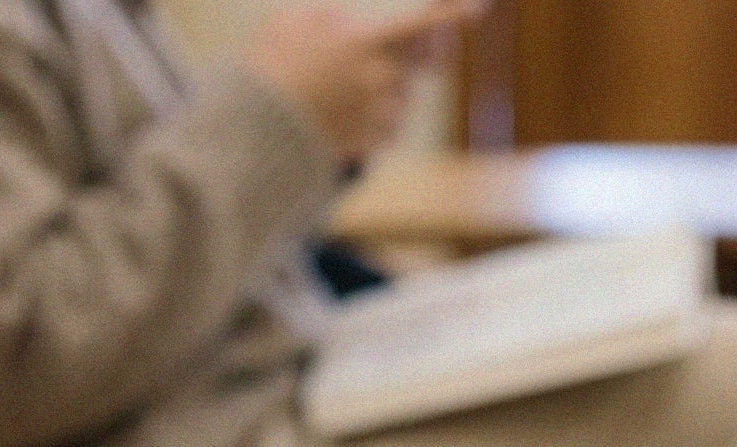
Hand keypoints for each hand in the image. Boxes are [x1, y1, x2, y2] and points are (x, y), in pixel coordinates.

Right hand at [246, 1, 480, 163]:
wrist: (254, 130)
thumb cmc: (267, 68)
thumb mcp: (292, 19)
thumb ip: (330, 13)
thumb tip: (350, 18)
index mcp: (365, 40)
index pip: (424, 22)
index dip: (455, 13)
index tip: (482, 7)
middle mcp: (380, 76)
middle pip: (418, 63)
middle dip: (415, 53)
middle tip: (388, 51)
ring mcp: (378, 112)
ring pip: (402, 97)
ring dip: (386, 90)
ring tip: (342, 91)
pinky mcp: (371, 142)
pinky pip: (387, 128)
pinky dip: (374, 121)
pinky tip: (343, 117)